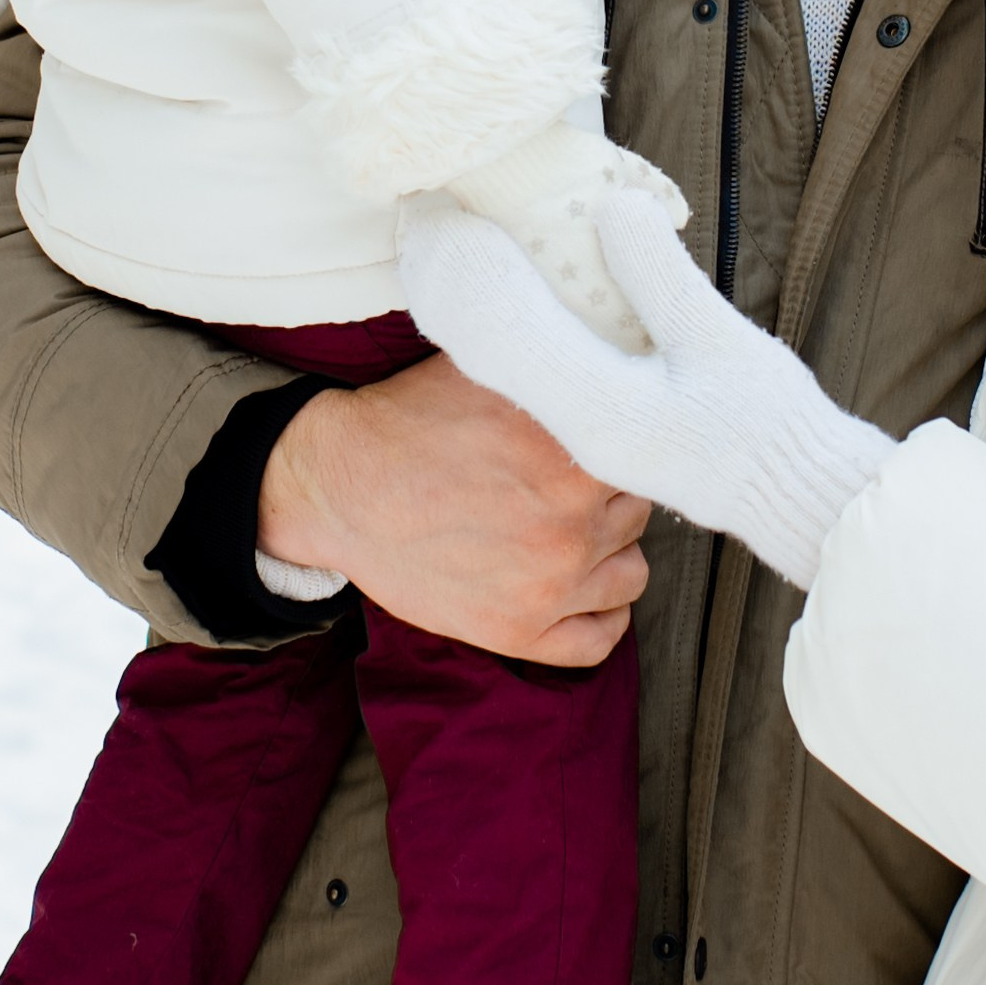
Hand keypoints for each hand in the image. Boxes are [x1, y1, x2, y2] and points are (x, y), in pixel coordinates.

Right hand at [255, 352, 650, 667]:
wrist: (340, 485)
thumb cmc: (411, 421)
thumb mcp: (490, 369)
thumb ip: (558, 367)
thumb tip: (617, 345)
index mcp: (570, 451)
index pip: (645, 451)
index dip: (625, 442)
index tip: (609, 442)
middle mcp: (568, 523)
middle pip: (638, 510)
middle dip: (609, 496)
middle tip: (571, 484)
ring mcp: (548, 585)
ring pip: (632, 573)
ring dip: (609, 552)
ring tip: (572, 531)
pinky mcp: (518, 632)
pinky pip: (599, 639)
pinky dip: (601, 616)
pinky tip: (583, 590)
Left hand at [401, 192, 893, 592]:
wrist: (796, 495)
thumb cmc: (767, 427)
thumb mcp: (719, 340)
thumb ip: (659, 275)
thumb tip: (610, 205)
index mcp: (593, 409)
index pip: (503, 330)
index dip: (469, 269)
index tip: (444, 215)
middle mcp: (573, 430)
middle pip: (490, 349)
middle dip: (459, 284)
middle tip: (436, 221)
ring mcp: (584, 439)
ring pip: (509, 364)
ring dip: (484, 307)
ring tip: (462, 247)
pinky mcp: (602, 433)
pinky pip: (535, 375)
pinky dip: (515, 331)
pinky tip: (519, 299)